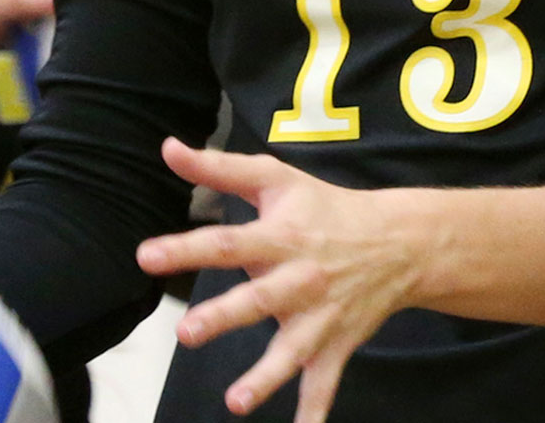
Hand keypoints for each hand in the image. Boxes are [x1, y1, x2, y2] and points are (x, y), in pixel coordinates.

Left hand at [136, 138, 424, 421]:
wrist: (398, 242)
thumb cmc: (325, 208)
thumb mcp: (274, 179)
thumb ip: (219, 167)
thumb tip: (168, 148)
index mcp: (280, 237)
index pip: (227, 242)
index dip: (186, 248)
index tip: (146, 256)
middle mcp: (299, 280)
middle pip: (258, 300)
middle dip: (222, 317)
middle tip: (186, 332)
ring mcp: (319, 318)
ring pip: (290, 352)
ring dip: (264, 378)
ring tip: (236, 402)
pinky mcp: (335, 346)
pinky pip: (325, 384)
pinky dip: (315, 411)